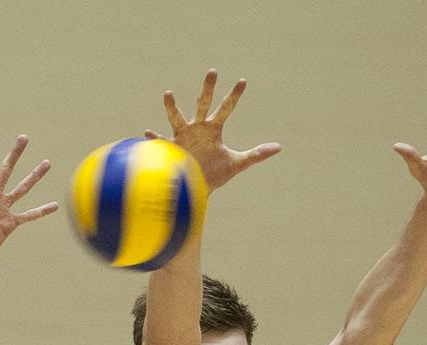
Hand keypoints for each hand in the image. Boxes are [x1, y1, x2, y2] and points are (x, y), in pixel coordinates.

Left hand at [0, 131, 57, 270]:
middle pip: (7, 170)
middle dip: (15, 154)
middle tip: (24, 137)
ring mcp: (2, 209)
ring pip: (22, 189)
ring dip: (34, 176)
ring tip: (46, 163)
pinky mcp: (9, 224)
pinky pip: (28, 215)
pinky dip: (41, 211)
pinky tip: (54, 205)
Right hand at [148, 69, 280, 191]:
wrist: (197, 189)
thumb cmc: (215, 174)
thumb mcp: (237, 164)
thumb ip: (256, 155)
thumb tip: (279, 147)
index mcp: (213, 129)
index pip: (226, 108)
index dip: (234, 95)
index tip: (242, 81)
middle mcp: (198, 128)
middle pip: (203, 103)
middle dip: (208, 88)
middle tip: (213, 71)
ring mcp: (183, 137)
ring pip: (177, 117)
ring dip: (172, 107)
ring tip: (168, 93)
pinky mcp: (172, 149)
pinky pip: (161, 142)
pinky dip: (154, 138)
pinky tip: (147, 132)